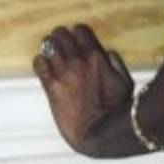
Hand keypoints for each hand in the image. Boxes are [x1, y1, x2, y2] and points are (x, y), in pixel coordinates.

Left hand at [34, 24, 133, 155]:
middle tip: (60, 44)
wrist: (98, 133)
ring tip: (49, 53)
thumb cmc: (115, 110)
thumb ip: (115, 63)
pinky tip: (43, 66)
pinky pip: (39, 64)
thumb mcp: (124, 82)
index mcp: (96, 56)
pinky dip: (40, 62)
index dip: (76, 32)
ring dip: (48, 47)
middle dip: (60, 37)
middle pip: (61, 34)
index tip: (75, 38)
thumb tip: (106, 53)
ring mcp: (63, 72)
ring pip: (48, 45)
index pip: (80, 30)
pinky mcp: (51, 86)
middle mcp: (78, 59)